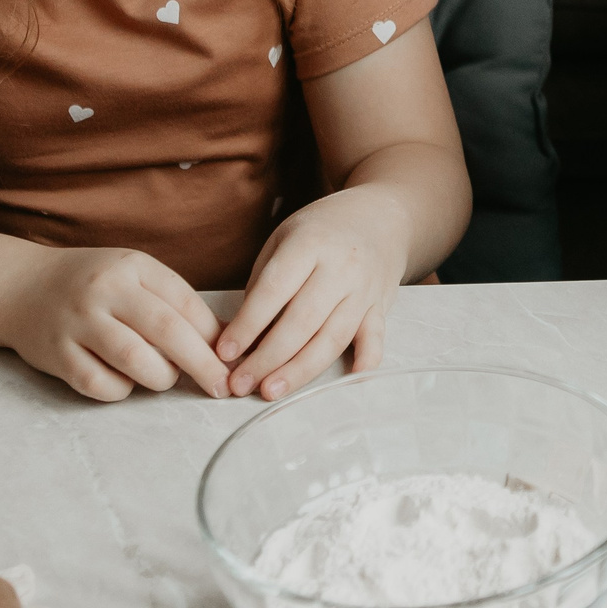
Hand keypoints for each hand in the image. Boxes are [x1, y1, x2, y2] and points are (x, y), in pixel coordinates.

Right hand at [0, 246, 228, 402]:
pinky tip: (125, 382)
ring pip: (135, 360)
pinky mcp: (56, 354)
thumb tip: (224, 340)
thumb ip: (173, 303)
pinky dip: (121, 390)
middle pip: (166, 330)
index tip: (234, 358)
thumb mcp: (134, 277)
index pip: (185, 301)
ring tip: (166, 378)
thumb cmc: (94, 285)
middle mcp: (105, 291)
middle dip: (202, 363)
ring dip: (161, 377)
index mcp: (132, 267)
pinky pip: (100, 384)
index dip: (213, 334)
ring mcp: (77, 322)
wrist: (21, 287)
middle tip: (222, 386)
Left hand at [219, 188, 409, 399]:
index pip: (274, 291)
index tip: (225, 352)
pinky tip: (351, 377)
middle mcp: (341, 267)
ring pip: (333, 337)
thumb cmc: (320, 231)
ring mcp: (365, 288)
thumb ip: (263, 284)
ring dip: (301, 369)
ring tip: (270, 391)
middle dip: (267, 357)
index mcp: (310, 243)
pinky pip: (376, 336)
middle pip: (302, 321)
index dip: (247, 324)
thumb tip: (241, 338)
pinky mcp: (381, 306)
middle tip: (240, 383)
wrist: (379, 216)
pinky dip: (367, 358)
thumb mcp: (283, 239)